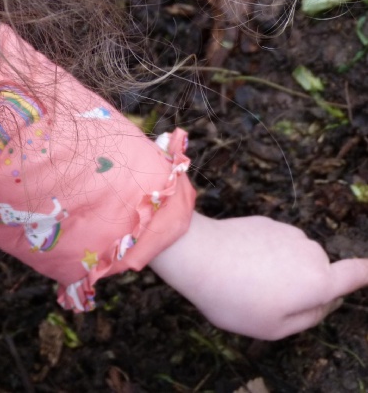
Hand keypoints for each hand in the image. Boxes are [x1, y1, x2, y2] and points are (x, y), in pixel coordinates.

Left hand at [149, 212, 367, 339]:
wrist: (198, 254)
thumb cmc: (234, 298)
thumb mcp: (272, 327)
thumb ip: (307, 317)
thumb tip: (324, 301)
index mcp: (317, 280)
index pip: (354, 274)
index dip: (366, 273)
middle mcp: (309, 250)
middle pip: (317, 271)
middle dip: (301, 285)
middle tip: (266, 298)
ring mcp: (287, 232)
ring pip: (294, 256)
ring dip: (280, 267)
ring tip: (247, 278)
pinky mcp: (266, 220)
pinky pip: (275, 242)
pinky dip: (265, 252)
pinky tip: (239, 259)